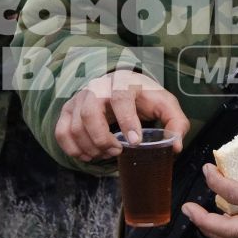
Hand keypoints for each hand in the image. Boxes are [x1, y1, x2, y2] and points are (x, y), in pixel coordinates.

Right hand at [55, 71, 189, 161]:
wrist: (122, 85)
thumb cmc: (144, 96)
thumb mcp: (165, 105)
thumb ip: (176, 122)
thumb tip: (175, 146)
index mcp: (123, 82)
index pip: (120, 97)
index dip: (126, 121)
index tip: (135, 142)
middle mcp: (97, 87)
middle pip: (89, 112)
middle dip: (102, 139)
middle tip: (117, 151)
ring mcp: (80, 98)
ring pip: (74, 126)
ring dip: (89, 147)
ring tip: (106, 154)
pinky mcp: (68, 110)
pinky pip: (61, 132)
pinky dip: (72, 149)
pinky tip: (89, 155)